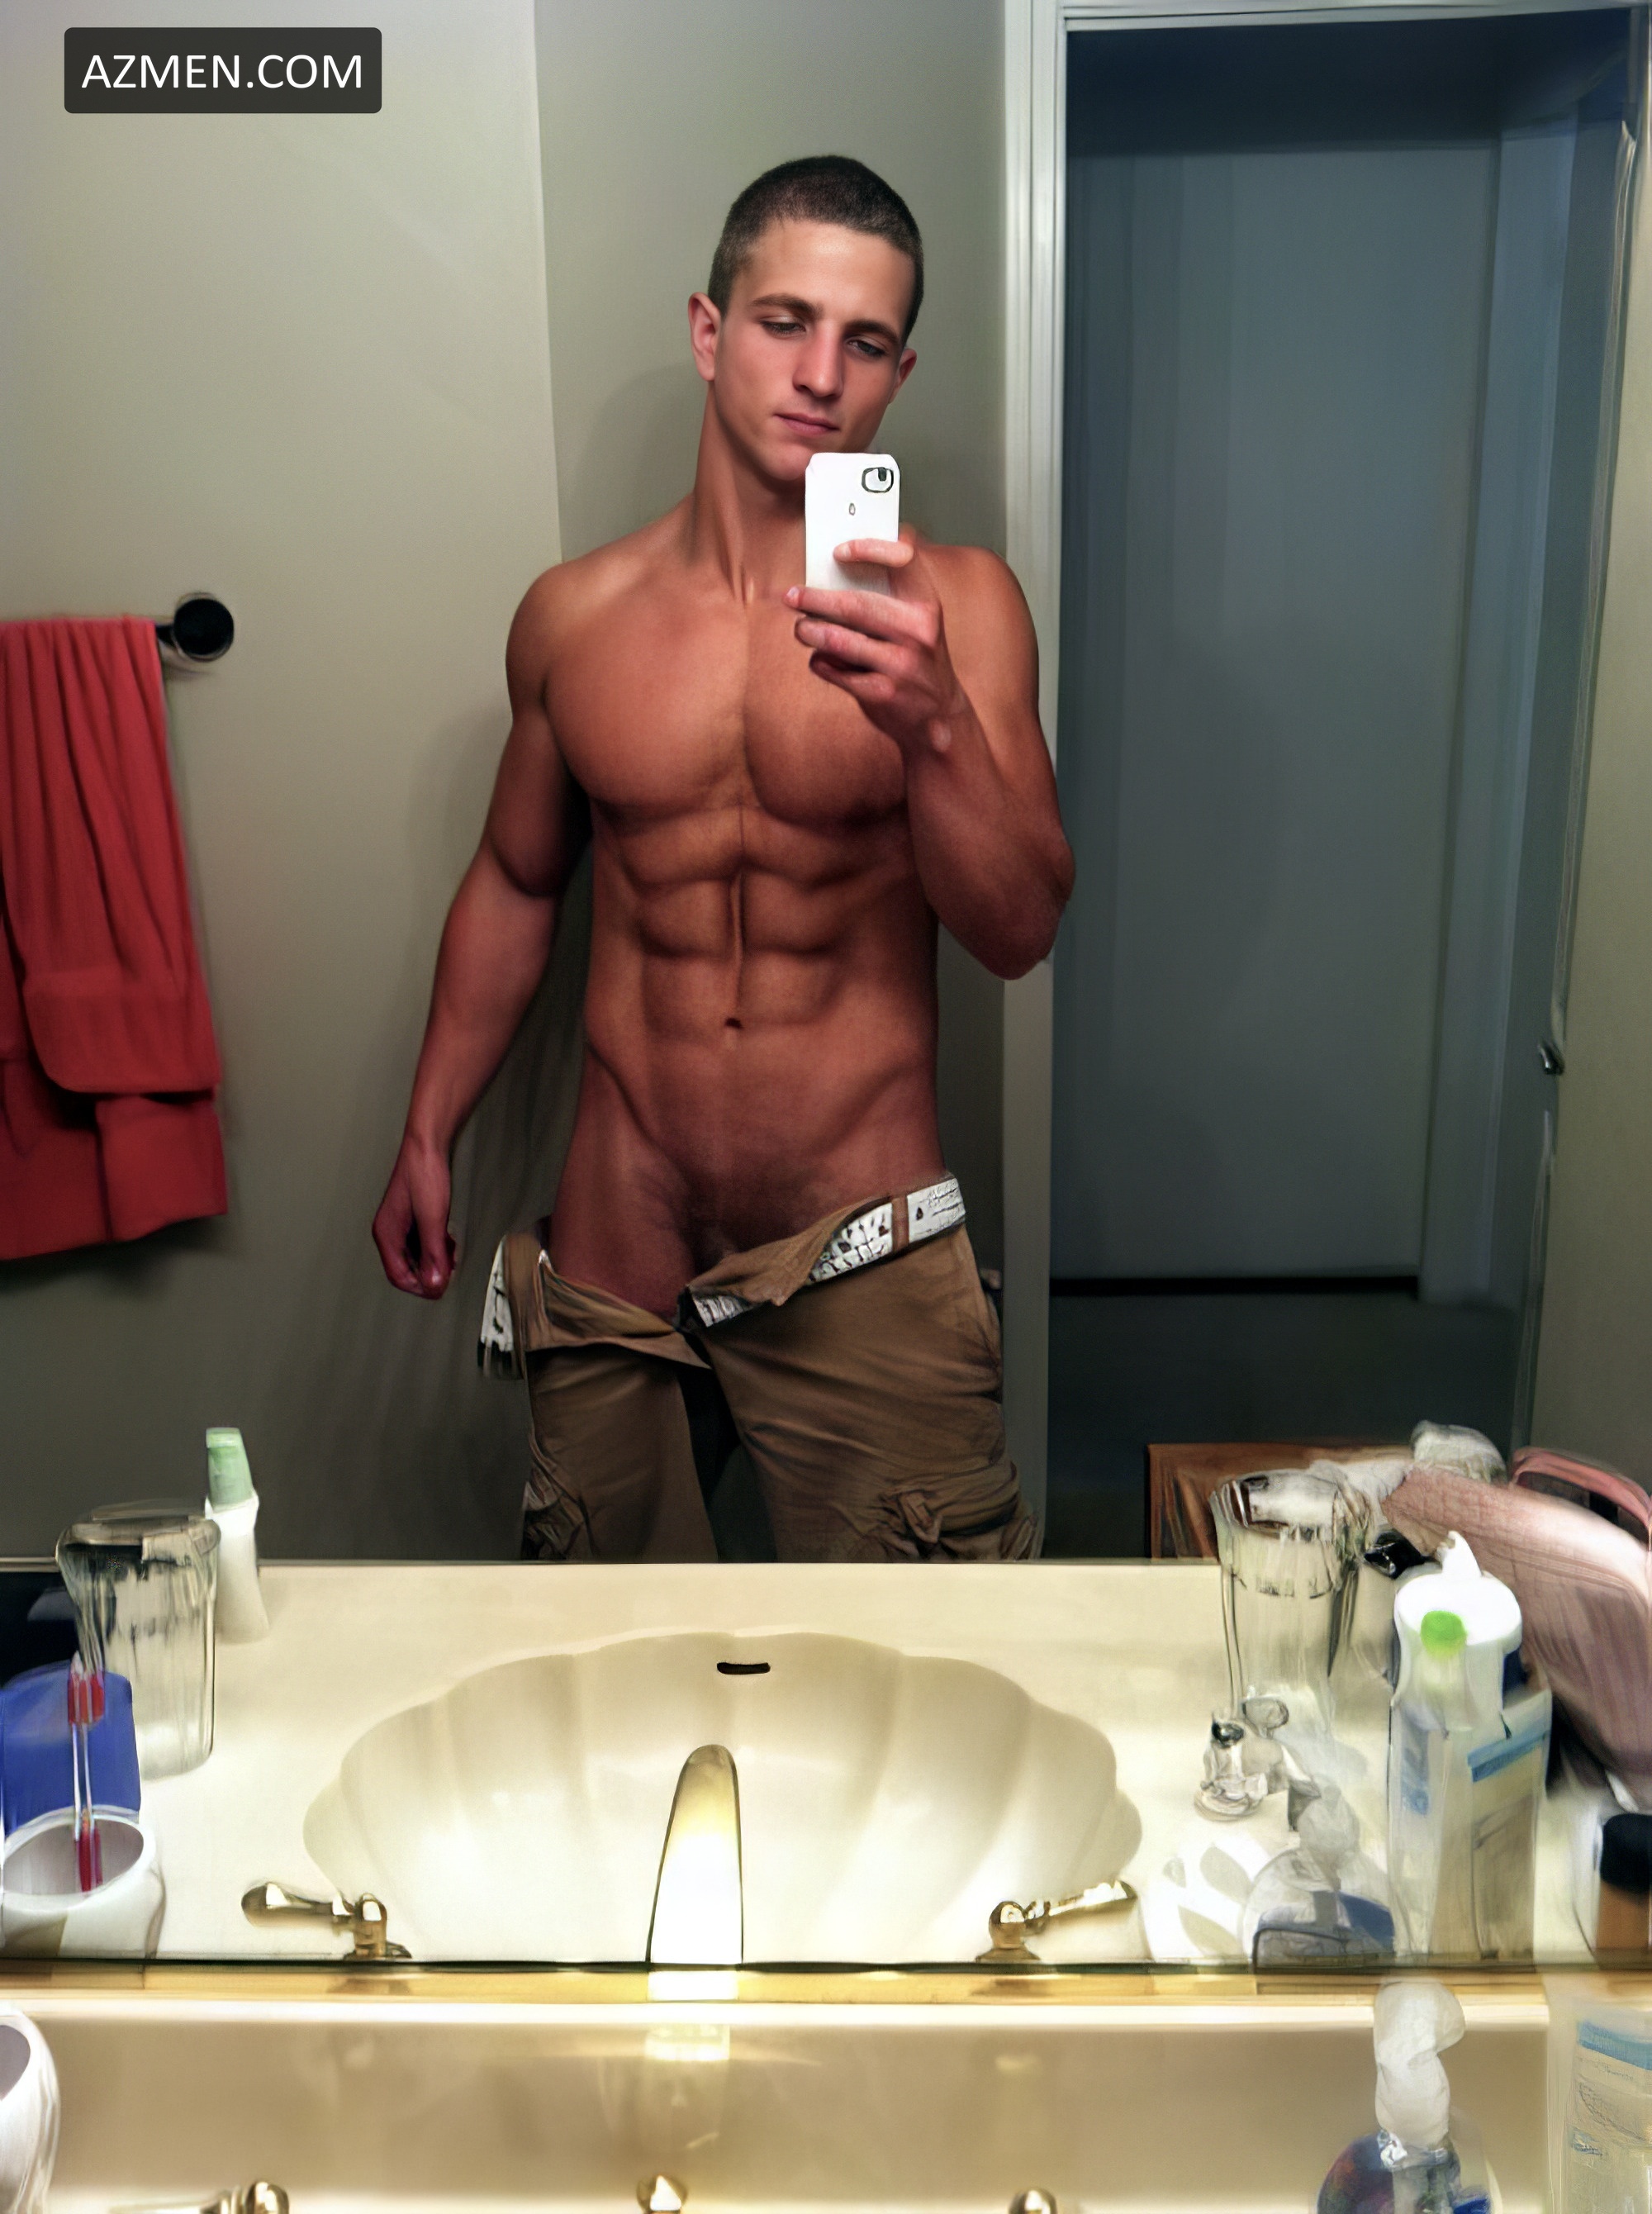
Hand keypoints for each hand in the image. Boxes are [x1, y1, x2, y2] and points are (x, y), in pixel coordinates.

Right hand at [371, 1134, 457, 1296]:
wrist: (427, 1144)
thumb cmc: (424, 1173)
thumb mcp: (433, 1219)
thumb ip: (433, 1253)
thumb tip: (434, 1283)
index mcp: (386, 1233)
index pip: (398, 1275)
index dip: (420, 1287)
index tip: (440, 1289)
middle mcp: (389, 1230)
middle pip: (406, 1268)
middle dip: (429, 1273)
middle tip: (449, 1271)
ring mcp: (400, 1223)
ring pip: (415, 1256)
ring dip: (434, 1260)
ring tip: (450, 1254)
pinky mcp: (412, 1216)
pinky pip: (421, 1242)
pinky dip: (436, 1247)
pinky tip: (447, 1240)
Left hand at [785, 540, 971, 754]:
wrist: (938, 718)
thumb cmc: (917, 661)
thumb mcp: (918, 625)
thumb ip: (888, 600)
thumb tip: (831, 578)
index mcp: (927, 606)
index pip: (903, 560)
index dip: (870, 549)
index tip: (839, 551)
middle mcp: (919, 632)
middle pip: (856, 604)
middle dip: (816, 599)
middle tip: (792, 596)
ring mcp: (901, 665)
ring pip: (840, 640)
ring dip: (810, 632)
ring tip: (801, 629)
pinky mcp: (883, 693)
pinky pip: (837, 672)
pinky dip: (821, 664)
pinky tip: (818, 659)